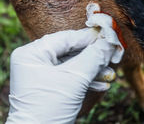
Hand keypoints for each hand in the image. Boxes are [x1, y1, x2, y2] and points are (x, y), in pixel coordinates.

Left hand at [6, 5, 123, 123]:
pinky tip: (102, 84)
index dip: (89, 37)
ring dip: (91, 70)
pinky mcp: (47, 90)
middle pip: (68, 51)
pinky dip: (84, 80)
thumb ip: (93, 57)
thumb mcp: (74, 80)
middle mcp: (32, 62)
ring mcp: (38, 76)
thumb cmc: (49, 110)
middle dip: (92, 56)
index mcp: (30, 54)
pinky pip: (67, 78)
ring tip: (110, 73)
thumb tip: (110, 40)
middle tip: (112, 54)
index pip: (65, 38)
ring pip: (70, 66)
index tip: (109, 34)